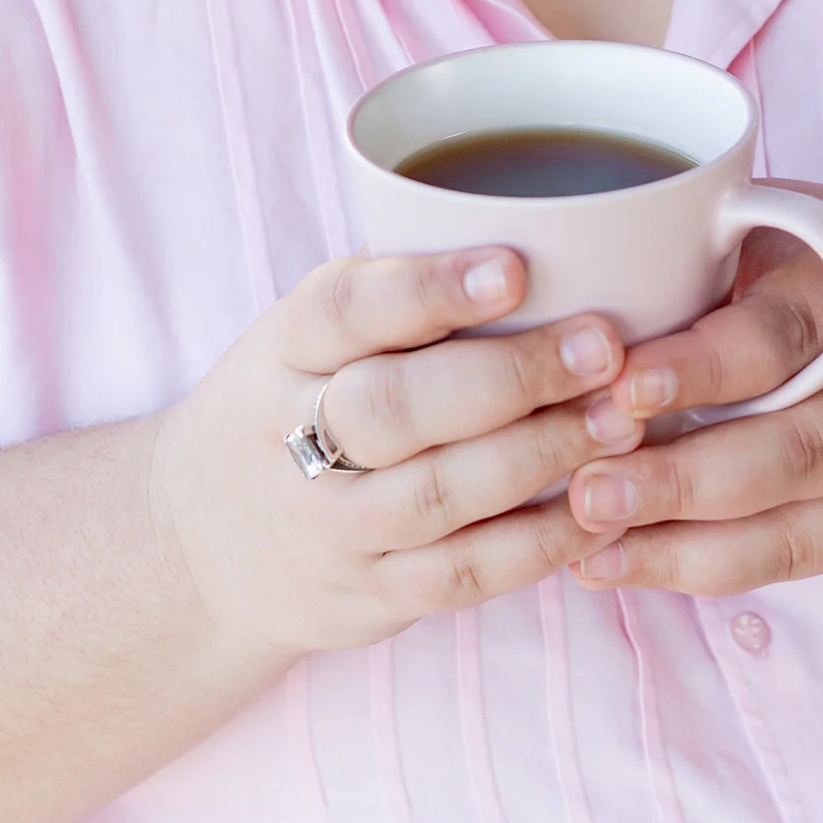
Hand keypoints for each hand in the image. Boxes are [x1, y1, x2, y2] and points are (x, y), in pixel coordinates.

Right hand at [141, 249, 645, 668]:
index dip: (429, 288)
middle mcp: (294, 438)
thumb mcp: (302, 340)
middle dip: (512, 377)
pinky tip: (602, 509)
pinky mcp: (372, 594)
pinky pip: (464, 573)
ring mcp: (332, 526)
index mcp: (284, 350)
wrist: (200, 546)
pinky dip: (542, 544)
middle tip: (603, 348)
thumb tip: (538, 228)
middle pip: (397, 407)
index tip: (515, 267)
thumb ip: (391, 294)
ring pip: (441, 494)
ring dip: (542, 456)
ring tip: (622, 422)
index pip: (345, 309)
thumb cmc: (286, 409)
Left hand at [555, 185, 822, 595]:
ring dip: (681, 542)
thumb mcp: (812, 224)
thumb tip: (563, 252)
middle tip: (583, 487)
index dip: (703, 364)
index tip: (621, 381)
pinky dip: (700, 569)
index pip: (783, 334)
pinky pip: (787, 560)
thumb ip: (714, 236)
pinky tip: (615, 566)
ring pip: (791, 524)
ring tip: (586, 543)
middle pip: (792, 448)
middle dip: (682, 478)